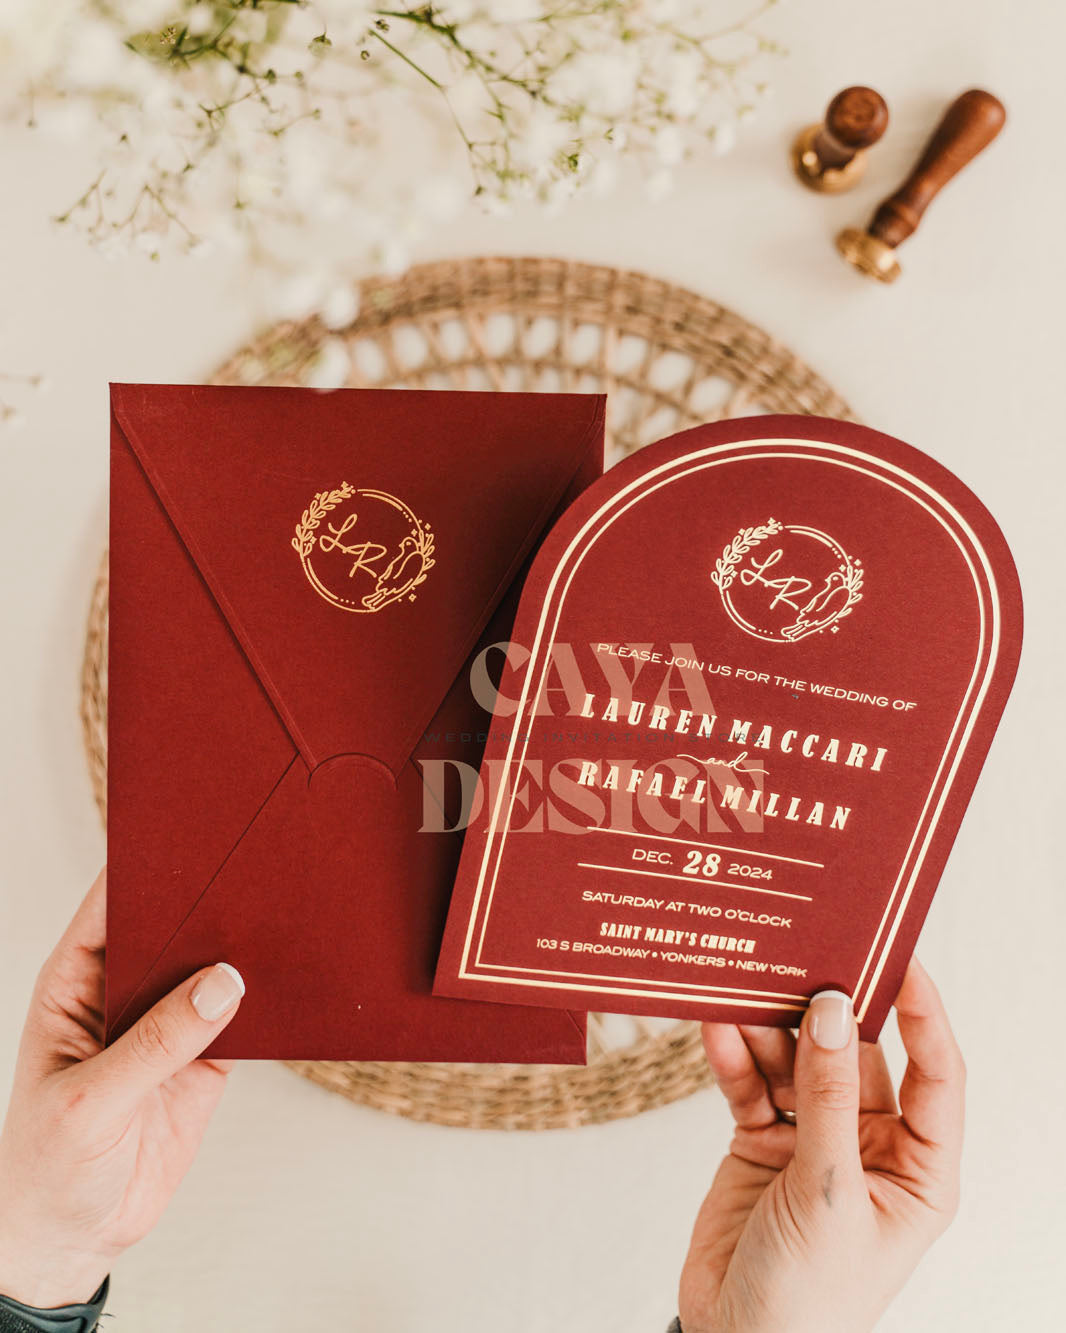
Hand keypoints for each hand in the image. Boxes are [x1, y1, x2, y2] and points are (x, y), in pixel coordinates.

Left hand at [0, 868, 244, 1307]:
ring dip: (245, 950)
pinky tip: (293, 980)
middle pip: (173, 928)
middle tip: (258, 875)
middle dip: (211, 903)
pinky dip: (267, 1001)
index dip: (150, 871)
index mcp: (76, 982)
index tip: (197, 843)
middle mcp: (124, 992)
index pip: (113, 906)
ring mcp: (168, 1024)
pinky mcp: (205, 1059)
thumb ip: (157, 1043)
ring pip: (213, 968)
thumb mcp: (91, 1102)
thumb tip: (224, 983)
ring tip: (286, 917)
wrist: (73, 1238)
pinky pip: (243, 1017)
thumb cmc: (47, 1166)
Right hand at [679, 958, 963, 1332]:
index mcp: (916, 1168)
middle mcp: (869, 1146)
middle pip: (856, 1057)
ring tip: (746, 990)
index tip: (899, 956)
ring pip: (797, 1063)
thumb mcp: (827, 1193)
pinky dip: (735, 1059)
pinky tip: (719, 1029)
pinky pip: (752, 1085)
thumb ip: (827, 1097)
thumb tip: (831, 1009)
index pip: (935, 1073)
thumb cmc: (809, 1298)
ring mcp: (813, 1142)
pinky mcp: (761, 1142)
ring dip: (771, 1030)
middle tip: (805, 957)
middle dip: (828, 1012)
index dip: (923, 1013)